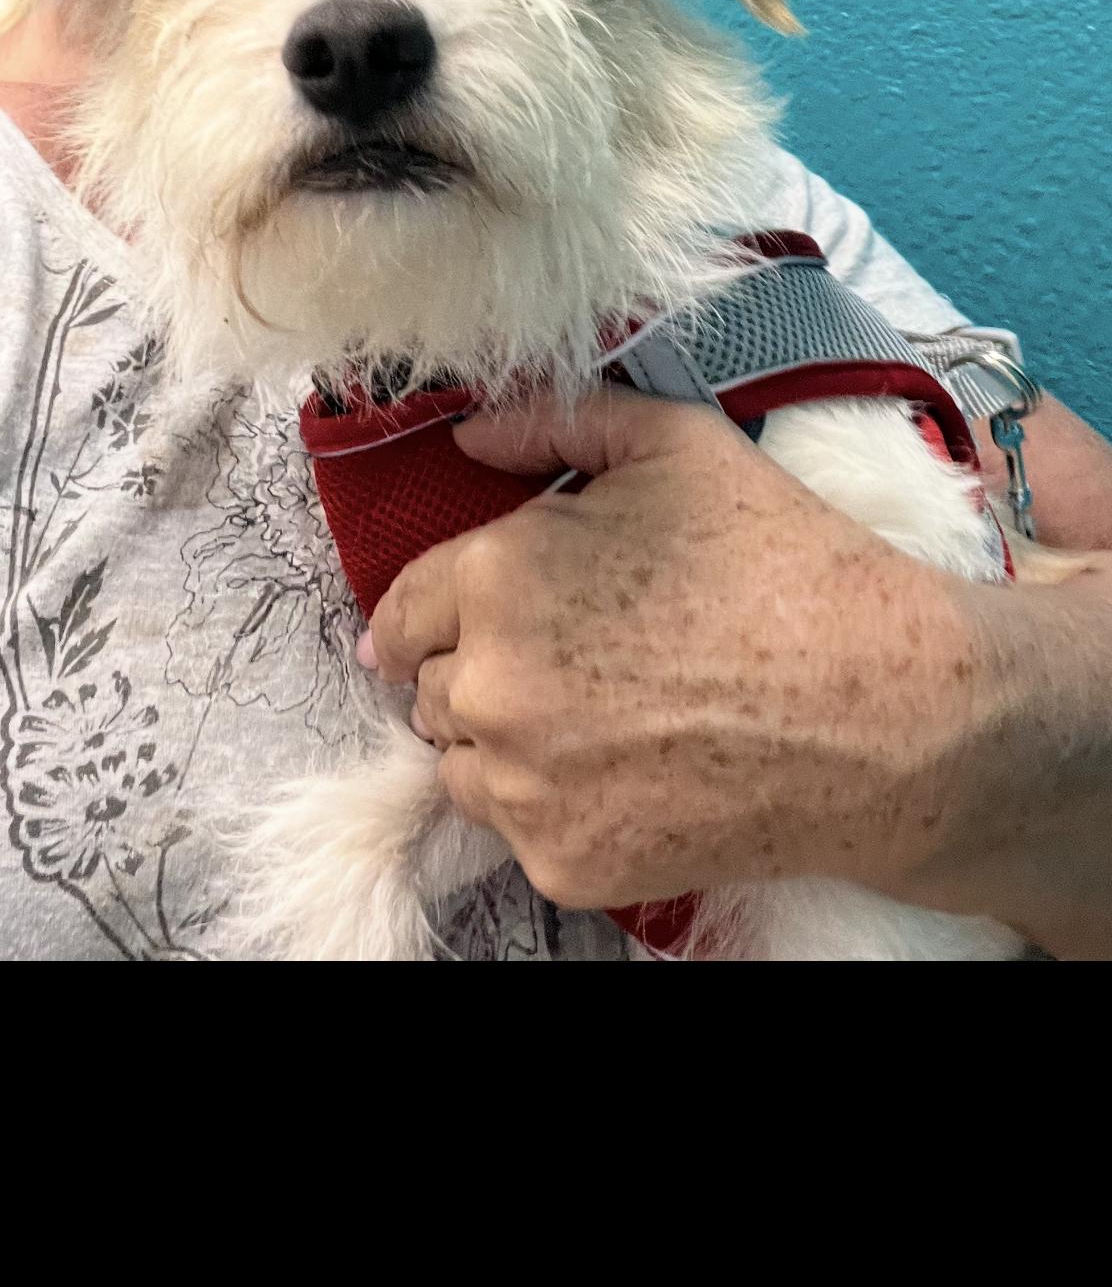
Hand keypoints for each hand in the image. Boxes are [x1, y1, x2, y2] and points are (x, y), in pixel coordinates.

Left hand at [360, 387, 1001, 910]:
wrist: (883, 709)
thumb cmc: (785, 562)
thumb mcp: (675, 445)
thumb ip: (554, 423)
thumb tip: (467, 434)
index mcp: (498, 576)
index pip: (404, 609)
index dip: (429, 613)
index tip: (443, 627)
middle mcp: (489, 687)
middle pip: (433, 688)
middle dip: (481, 669)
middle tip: (572, 664)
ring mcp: (524, 787)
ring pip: (465, 764)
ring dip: (504, 743)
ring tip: (602, 720)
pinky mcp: (562, 863)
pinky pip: (520, 830)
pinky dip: (556, 807)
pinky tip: (632, 774)